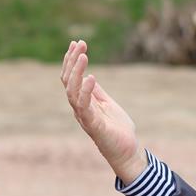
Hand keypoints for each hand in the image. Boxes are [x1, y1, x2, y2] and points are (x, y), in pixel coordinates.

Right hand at [60, 40, 146, 182]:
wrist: (127, 152)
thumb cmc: (118, 130)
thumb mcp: (107, 104)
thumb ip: (97, 92)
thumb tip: (89, 76)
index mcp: (83, 102)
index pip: (71, 78)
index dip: (71, 60)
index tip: (76, 43)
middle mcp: (79, 108)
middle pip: (68, 81)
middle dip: (72, 61)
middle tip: (80, 43)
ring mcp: (85, 117)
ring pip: (72, 92)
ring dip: (76, 72)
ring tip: (83, 56)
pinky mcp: (94, 126)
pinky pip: (85, 107)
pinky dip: (86, 91)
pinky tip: (91, 77)